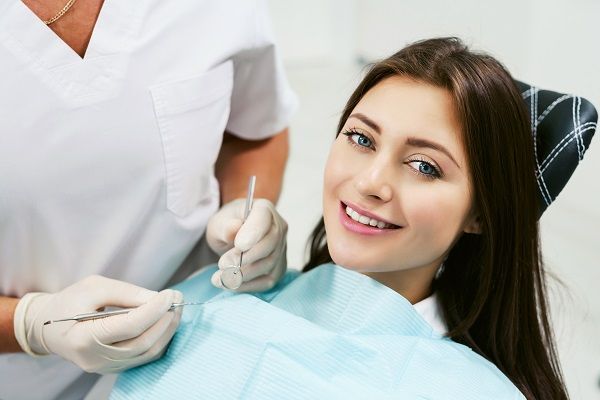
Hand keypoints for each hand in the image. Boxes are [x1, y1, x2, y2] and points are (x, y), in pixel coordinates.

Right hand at [13, 276, 182, 373]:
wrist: (48, 326)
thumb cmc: (70, 302)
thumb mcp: (93, 287)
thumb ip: (126, 293)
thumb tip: (157, 298)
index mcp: (84, 338)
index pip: (129, 327)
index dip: (154, 311)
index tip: (171, 294)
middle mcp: (95, 359)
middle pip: (142, 343)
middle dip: (165, 320)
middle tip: (177, 299)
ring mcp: (105, 367)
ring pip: (147, 352)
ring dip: (167, 330)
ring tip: (175, 308)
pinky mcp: (115, 367)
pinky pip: (144, 356)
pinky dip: (160, 338)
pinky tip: (165, 321)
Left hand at [206, 198, 286, 291]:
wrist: (231, 241)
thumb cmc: (227, 227)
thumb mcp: (219, 223)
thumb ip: (225, 226)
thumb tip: (234, 229)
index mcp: (264, 209)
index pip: (263, 219)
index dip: (253, 233)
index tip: (238, 246)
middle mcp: (278, 228)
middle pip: (270, 244)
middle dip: (245, 258)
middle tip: (223, 264)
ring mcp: (281, 250)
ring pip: (268, 265)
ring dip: (242, 274)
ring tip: (220, 278)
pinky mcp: (278, 269)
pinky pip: (266, 281)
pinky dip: (246, 286)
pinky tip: (230, 284)